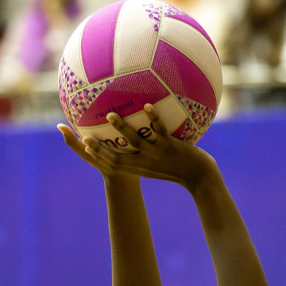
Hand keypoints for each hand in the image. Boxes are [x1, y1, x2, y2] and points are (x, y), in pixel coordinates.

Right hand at [58, 106, 216, 190]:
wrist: (202, 179)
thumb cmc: (184, 171)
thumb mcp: (163, 166)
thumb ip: (150, 156)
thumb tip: (144, 141)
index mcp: (142, 168)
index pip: (114, 164)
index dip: (98, 156)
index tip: (84, 146)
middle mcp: (146, 163)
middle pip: (117, 157)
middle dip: (99, 149)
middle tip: (83, 136)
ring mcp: (158, 155)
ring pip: (136, 142)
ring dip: (122, 129)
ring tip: (110, 115)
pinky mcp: (171, 147)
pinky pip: (160, 131)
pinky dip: (154, 118)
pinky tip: (148, 105)